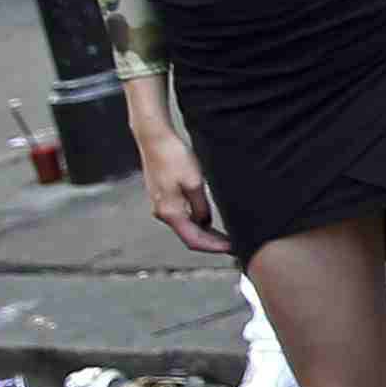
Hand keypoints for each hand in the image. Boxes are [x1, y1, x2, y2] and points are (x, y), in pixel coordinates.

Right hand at [137, 122, 229, 252]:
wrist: (154, 138)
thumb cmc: (173, 156)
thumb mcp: (194, 183)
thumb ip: (201, 206)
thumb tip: (205, 222)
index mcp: (170, 212)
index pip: (194, 240)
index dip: (214, 247)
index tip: (231, 248)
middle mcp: (162, 212)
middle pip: (189, 235)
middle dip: (211, 242)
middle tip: (232, 244)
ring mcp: (161, 204)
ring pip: (186, 225)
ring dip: (204, 231)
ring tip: (224, 233)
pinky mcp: (162, 195)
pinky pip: (181, 214)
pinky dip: (196, 219)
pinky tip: (207, 216)